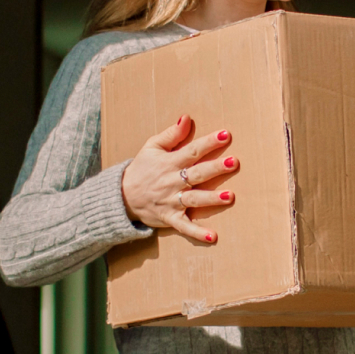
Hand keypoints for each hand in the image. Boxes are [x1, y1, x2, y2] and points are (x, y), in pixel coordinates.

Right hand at [121, 116, 238, 243]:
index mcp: (170, 162)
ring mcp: (172, 201)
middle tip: (233, 162)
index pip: (192, 151)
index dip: (209, 143)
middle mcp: (173, 182)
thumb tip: (187, 117)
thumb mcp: (152, 147)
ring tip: (230, 196)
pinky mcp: (169, 218)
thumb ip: (171, 134)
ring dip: (211, 198)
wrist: (121, 196)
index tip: (226, 135)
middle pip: (197, 174)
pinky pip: (184, 226)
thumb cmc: (142, 168)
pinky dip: (197, 232)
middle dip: (215, 168)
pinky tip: (213, 236)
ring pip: (194, 199)